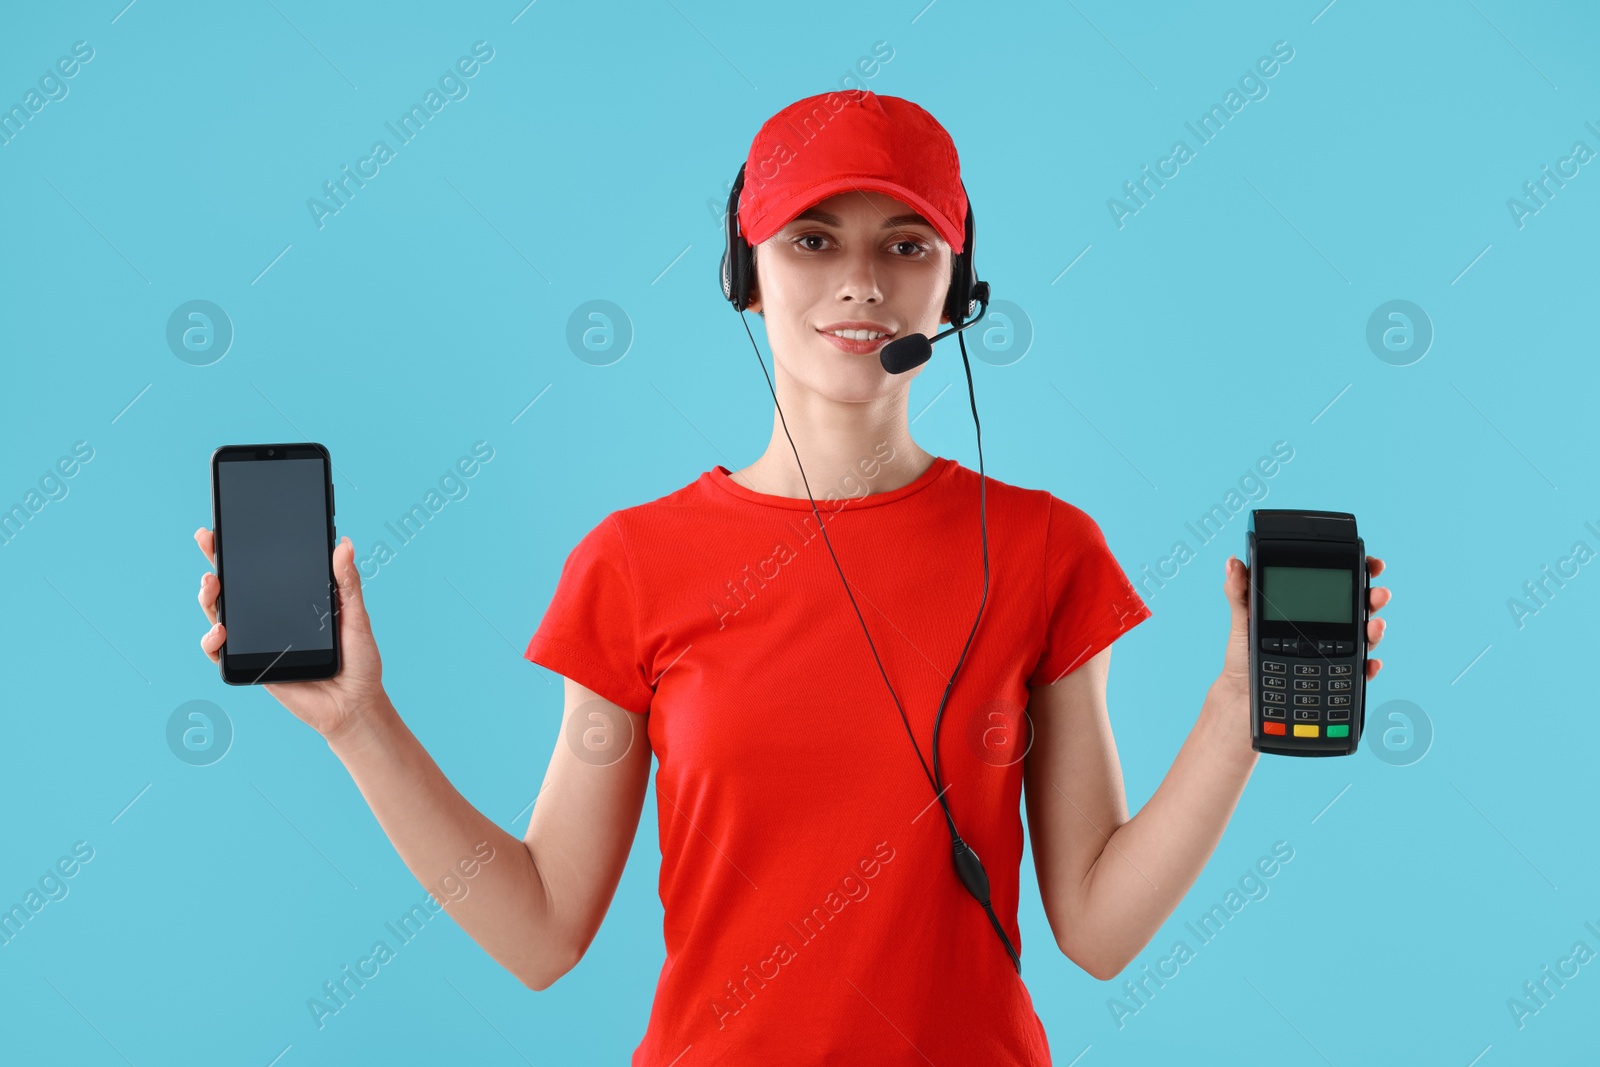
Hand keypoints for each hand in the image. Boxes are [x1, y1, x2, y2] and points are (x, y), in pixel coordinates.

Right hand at [195, 528, 387, 741]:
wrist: (355, 706)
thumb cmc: (359, 662)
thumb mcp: (356, 618)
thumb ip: (347, 584)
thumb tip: (344, 543)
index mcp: (294, 599)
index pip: (263, 568)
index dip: (244, 547)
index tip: (229, 523)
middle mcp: (270, 617)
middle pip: (234, 586)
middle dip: (215, 560)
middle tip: (208, 539)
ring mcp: (257, 641)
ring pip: (219, 614)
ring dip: (208, 597)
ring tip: (212, 583)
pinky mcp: (251, 666)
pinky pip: (221, 654)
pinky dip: (213, 641)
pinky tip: (220, 630)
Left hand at [1219, 554, 1390, 691]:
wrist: (1242, 694)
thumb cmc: (1243, 654)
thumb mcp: (1243, 619)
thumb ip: (1240, 592)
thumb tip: (1233, 563)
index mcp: (1307, 608)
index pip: (1337, 585)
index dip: (1358, 570)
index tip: (1372, 562)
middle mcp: (1325, 629)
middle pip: (1357, 608)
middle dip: (1373, 598)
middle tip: (1378, 594)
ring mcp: (1333, 653)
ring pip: (1363, 637)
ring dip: (1375, 630)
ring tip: (1375, 625)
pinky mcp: (1334, 679)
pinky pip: (1357, 673)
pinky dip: (1368, 668)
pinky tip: (1370, 663)